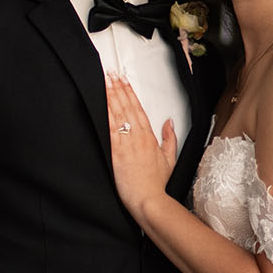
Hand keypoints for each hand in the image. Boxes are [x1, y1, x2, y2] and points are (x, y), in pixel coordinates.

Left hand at [105, 76, 176, 217]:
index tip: (124, 80)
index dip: (130, 92)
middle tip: (112, 74)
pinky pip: (111, 128)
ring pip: (118, 114)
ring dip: (111, 96)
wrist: (148, 199)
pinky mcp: (116, 152)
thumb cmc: (156, 183)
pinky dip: (107, 114)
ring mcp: (127, 143)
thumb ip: (170, 138)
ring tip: (106, 82)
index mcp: (150, 137)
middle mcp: (138, 137)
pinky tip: (103, 103)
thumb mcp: (170, 159)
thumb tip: (169, 122)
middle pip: (127, 107)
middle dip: (119, 88)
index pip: (138, 108)